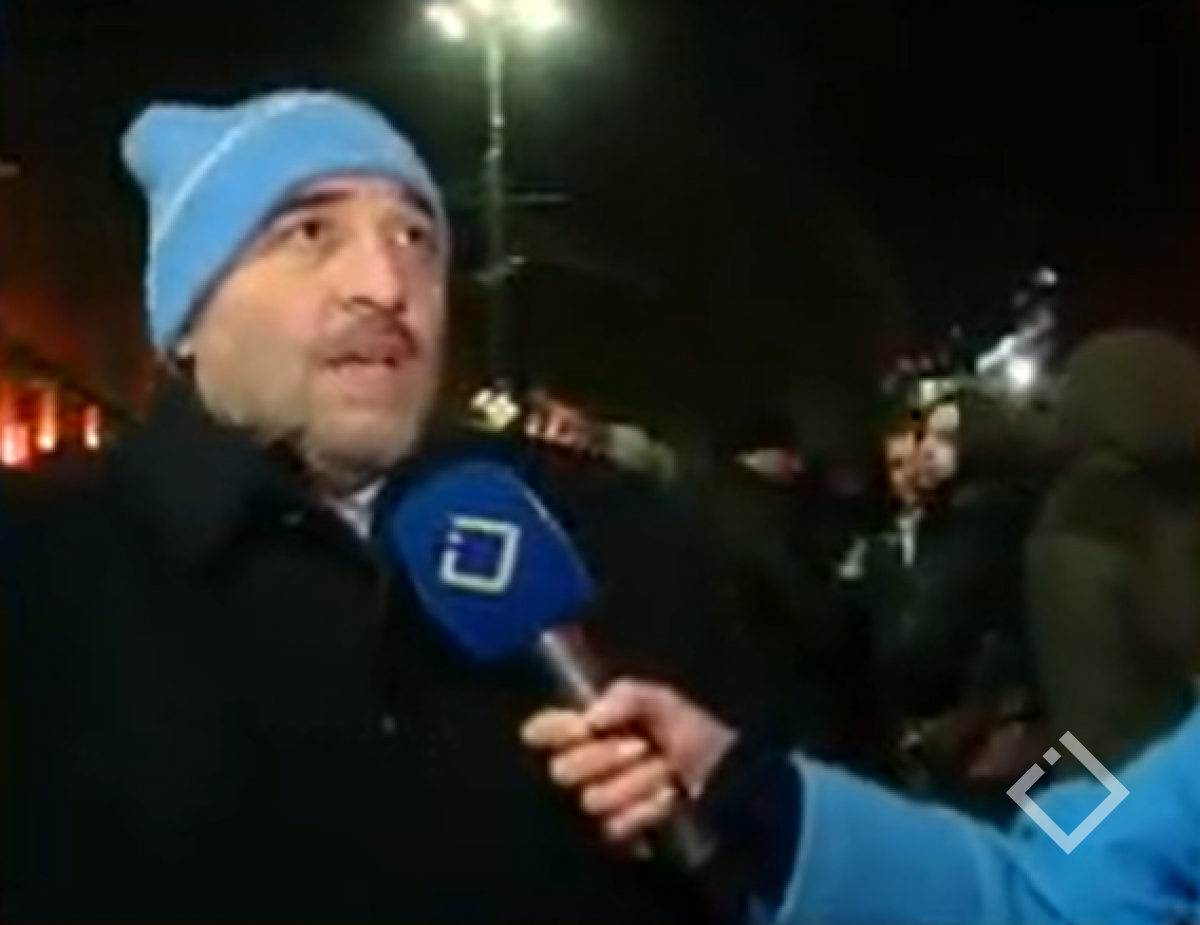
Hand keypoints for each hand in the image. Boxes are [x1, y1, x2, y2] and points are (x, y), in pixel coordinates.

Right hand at [521, 679, 736, 848]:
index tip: (581, 728)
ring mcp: (600, 804)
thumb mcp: (665, 702)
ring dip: (638, 783)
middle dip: (606, 758)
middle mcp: (586, 767)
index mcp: (590, 729)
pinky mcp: (618, 836)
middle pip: (562, 770)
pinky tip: (669, 799)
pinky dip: (649, 809)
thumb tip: (590, 718)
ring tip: (667, 775)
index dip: (554, 730)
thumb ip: (625, 696)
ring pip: (592, 800)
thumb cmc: (694, 736)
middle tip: (642, 748)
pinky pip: (614, 827)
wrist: (729, 781)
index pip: (544, 730)